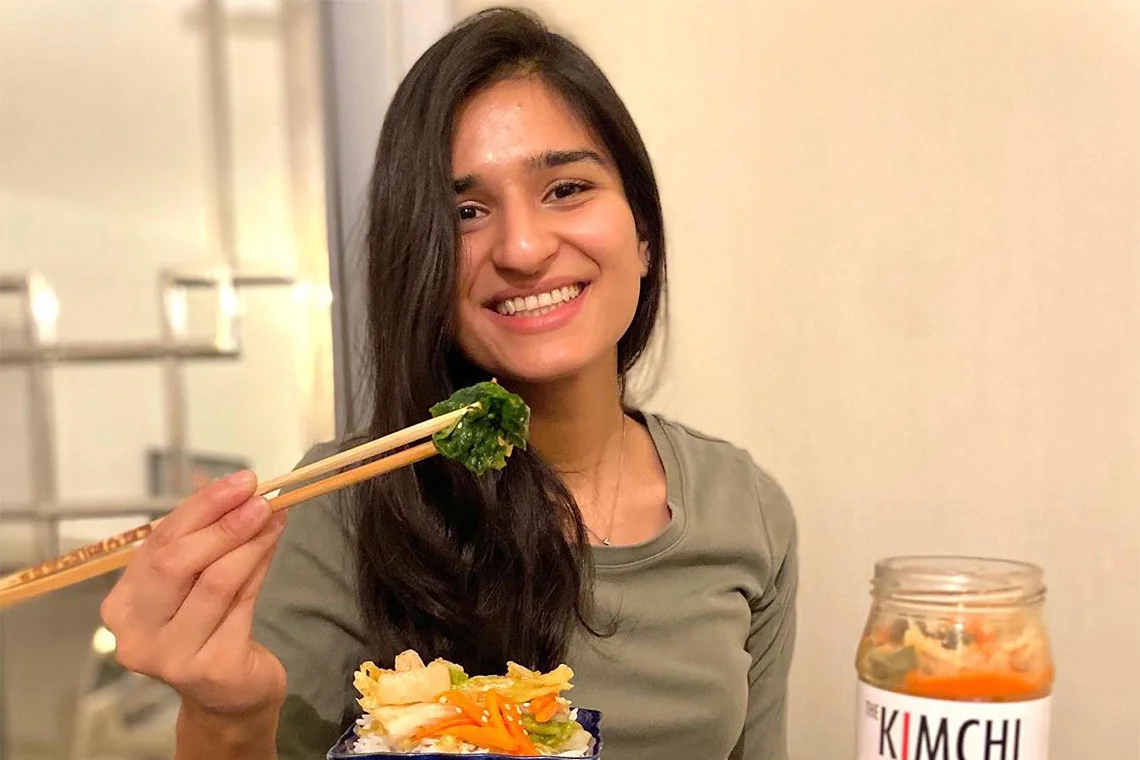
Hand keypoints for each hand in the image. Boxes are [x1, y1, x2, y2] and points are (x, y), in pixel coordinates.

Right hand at [101, 471, 287, 717]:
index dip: (202, 506)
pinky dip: (259, 568)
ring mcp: (170, 655)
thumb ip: (208, 540)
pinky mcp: (210, 668)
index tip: (242, 481)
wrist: (227, 695)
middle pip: (176, 562)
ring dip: (249, 542)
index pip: (159, 541)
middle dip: (223, 524)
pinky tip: (273, 546)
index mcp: (123, 603)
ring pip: (214, 581)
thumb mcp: (196, 580)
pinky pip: (240, 604)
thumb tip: (242, 492)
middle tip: (260, 499)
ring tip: (275, 517)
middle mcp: (135, 632)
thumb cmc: (209, 627)